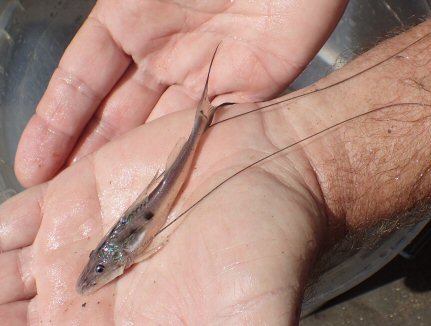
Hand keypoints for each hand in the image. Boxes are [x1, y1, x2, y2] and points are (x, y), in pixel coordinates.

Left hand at [1, 103, 326, 323]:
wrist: (270, 170)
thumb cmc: (265, 250)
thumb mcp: (249, 324)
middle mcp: (91, 299)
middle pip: (15, 321)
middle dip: (0, 318)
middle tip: (7, 314)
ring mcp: (77, 247)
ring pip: (1, 280)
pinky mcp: (75, 198)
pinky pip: (10, 226)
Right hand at [14, 0, 345, 186]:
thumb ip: (114, 21)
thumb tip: (84, 68)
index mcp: (128, 23)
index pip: (81, 83)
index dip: (56, 125)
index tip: (32, 167)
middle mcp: (162, 54)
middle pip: (119, 115)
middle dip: (93, 156)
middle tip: (69, 202)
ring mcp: (203, 75)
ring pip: (161, 130)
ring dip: (137, 166)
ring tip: (111, 206)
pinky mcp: (247, 91)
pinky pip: (210, 130)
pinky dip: (189, 158)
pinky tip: (168, 186)